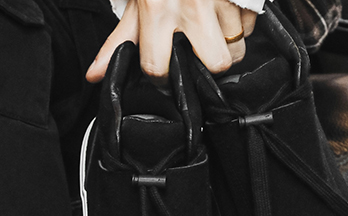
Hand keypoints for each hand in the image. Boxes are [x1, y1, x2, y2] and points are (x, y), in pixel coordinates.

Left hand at [87, 0, 257, 82]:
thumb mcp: (137, 4)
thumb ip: (119, 41)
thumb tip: (96, 75)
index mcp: (159, 12)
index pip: (159, 67)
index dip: (161, 77)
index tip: (163, 73)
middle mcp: (193, 6)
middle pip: (216, 64)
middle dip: (210, 68)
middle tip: (199, 58)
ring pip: (237, 46)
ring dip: (228, 46)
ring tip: (213, 35)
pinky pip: (252, 25)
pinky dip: (242, 26)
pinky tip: (226, 17)